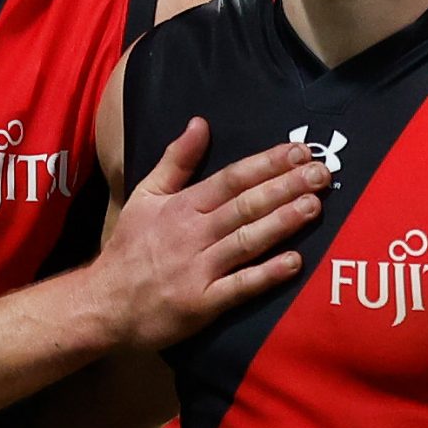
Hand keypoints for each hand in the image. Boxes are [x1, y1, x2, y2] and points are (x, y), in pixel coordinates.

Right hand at [93, 122, 322, 350]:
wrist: (105, 304)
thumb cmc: (129, 249)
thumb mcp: (146, 197)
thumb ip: (175, 161)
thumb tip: (200, 123)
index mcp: (181, 206)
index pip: (230, 178)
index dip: (266, 164)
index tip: (300, 152)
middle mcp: (191, 233)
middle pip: (244, 205)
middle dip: (285, 187)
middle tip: (323, 174)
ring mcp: (197, 269)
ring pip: (246, 241)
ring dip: (282, 223)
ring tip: (314, 206)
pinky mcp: (202, 304)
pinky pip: (239, 287)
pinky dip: (266, 275)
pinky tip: (294, 263)